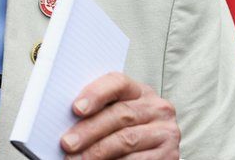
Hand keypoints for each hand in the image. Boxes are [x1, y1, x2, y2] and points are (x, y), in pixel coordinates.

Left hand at [60, 72, 179, 158]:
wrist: (151, 150)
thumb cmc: (123, 129)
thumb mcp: (114, 114)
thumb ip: (97, 111)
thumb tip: (63, 118)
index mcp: (140, 91)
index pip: (118, 83)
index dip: (96, 94)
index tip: (75, 108)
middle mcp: (157, 108)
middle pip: (120, 115)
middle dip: (89, 130)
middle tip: (67, 143)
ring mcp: (166, 132)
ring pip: (126, 140)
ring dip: (97, 152)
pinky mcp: (170, 156)